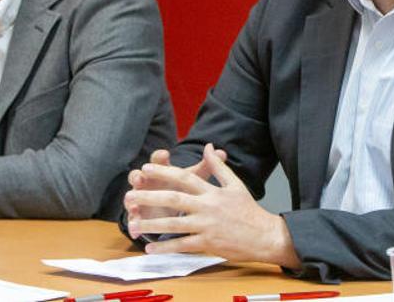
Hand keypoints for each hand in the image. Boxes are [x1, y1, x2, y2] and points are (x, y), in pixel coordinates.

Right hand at [125, 146, 226, 223]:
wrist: (174, 209)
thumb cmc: (183, 189)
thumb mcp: (193, 179)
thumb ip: (206, 166)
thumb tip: (222, 151)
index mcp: (160, 171)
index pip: (158, 160)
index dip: (160, 157)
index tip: (165, 154)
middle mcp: (147, 183)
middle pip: (138, 176)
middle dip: (138, 177)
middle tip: (140, 178)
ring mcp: (140, 199)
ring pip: (131, 198)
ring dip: (130, 200)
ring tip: (131, 203)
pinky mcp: (138, 216)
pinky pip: (132, 220)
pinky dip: (132, 224)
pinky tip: (134, 229)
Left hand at [126, 143, 299, 267]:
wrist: (264, 236)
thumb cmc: (248, 210)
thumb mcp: (235, 184)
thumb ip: (218, 167)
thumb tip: (209, 146)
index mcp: (213, 192)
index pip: (185, 178)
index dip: (164, 172)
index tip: (146, 168)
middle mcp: (208, 207)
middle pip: (174, 199)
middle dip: (150, 197)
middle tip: (129, 195)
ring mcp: (207, 226)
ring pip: (174, 224)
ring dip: (152, 224)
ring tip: (133, 224)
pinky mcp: (208, 244)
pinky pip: (182, 245)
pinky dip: (165, 247)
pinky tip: (150, 248)